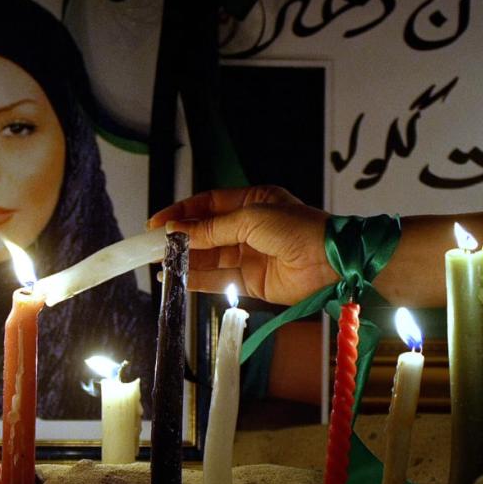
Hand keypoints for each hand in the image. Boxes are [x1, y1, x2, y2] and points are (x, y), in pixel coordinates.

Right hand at [147, 186, 337, 305]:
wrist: (330, 262)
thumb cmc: (297, 229)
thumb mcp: (250, 219)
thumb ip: (211, 228)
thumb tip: (177, 231)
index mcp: (252, 201)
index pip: (208, 204)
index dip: (181, 213)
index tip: (156, 223)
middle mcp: (249, 227)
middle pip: (206, 232)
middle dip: (181, 238)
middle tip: (152, 246)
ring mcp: (250, 255)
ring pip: (210, 257)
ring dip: (186, 260)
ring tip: (160, 264)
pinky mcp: (253, 281)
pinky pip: (220, 280)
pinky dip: (198, 280)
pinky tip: (178, 279)